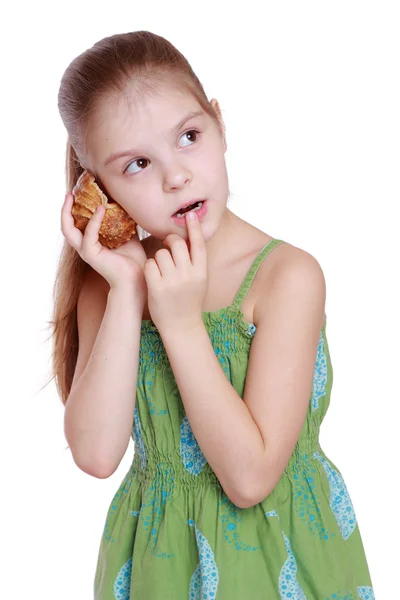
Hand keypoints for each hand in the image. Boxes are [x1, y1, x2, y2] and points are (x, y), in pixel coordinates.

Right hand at [61, 193, 147, 292]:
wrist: (138, 277)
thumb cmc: (133, 259)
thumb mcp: (127, 235)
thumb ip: (122, 221)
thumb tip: (126, 204)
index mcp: (91, 242)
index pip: (76, 224)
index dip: (74, 210)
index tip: (78, 194)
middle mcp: (85, 246)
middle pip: (66, 226)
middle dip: (65, 209)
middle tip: (69, 193)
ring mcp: (86, 251)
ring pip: (68, 230)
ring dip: (68, 212)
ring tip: (73, 197)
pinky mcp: (91, 255)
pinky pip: (89, 234)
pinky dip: (94, 221)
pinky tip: (101, 209)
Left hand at [144, 210, 207, 331]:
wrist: (182, 326)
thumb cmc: (189, 300)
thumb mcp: (199, 280)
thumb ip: (195, 261)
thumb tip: (191, 237)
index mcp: (201, 272)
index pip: (199, 244)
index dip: (194, 228)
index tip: (190, 214)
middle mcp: (189, 275)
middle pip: (177, 244)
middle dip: (170, 241)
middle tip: (168, 244)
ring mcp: (172, 282)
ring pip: (161, 253)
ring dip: (158, 257)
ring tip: (161, 268)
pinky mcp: (157, 288)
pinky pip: (149, 265)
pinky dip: (149, 267)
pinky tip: (153, 275)